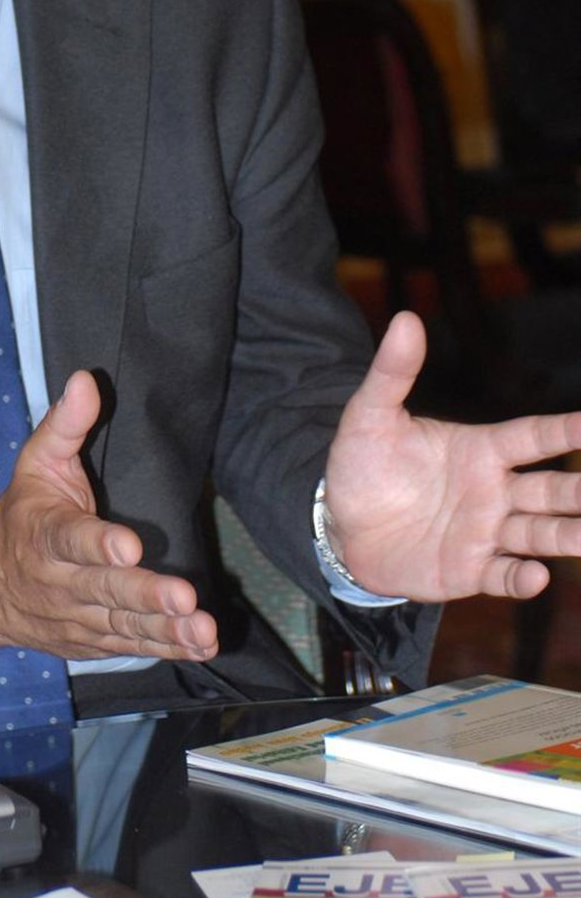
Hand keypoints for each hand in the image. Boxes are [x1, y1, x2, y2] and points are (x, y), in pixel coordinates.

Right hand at [0, 369, 217, 660]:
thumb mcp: (36, 462)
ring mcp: (77, 616)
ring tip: (201, 628)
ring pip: (123, 624)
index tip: (131, 546)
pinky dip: (165, 647)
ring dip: (165, 628)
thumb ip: (65, 424)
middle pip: (106, 589)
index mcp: (45, 533)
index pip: (72, 538)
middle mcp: (61, 580)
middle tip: (183, 596)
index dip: (100, 544)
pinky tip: (199, 644)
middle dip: (144, 594)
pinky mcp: (93, 641)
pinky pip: (130, 645)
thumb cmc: (24, 514)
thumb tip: (85, 380)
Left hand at [325, 310, 580, 600]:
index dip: (566, 431)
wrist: (340, 525)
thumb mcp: (370, 415)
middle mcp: (492, 491)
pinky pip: (503, 575)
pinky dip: (522, 578)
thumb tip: (405, 319)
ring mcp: (484, 532)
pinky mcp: (468, 569)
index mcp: (479, 449)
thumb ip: (393, 372)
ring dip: (568, 535)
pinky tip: (537, 575)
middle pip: (551, 490)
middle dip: (580, 490)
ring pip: (540, 533)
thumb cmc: (363, 465)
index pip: (533, 437)